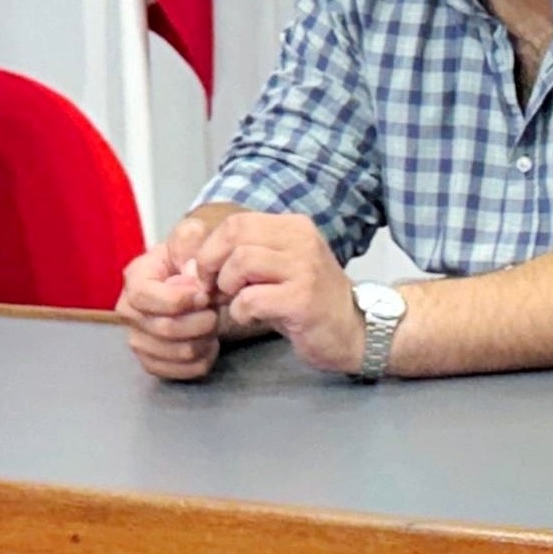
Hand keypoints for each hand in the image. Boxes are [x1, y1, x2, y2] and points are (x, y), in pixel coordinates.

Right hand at [116, 212, 234, 380]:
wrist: (197, 283)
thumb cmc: (190, 260)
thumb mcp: (190, 238)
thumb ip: (189, 240)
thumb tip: (190, 269)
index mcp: (134, 278)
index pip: (144, 296)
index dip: (177, 299)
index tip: (203, 295)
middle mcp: (129, 312)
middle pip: (164, 328)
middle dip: (201, 320)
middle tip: (215, 308)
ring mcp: (139, 340)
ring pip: (178, 352)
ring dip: (206, 338)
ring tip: (213, 322)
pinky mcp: (153, 362)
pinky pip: (184, 372)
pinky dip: (205, 358)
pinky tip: (209, 342)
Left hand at [205, 212, 364, 376]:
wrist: (356, 331)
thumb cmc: (310, 302)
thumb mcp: (282, 267)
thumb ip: (246, 257)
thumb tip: (197, 263)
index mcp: (295, 226)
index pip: (236, 222)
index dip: (211, 248)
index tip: (208, 273)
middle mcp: (301, 240)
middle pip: (235, 235)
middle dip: (212, 264)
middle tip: (215, 288)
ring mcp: (304, 269)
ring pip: (240, 262)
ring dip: (227, 288)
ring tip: (237, 302)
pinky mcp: (302, 300)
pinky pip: (251, 299)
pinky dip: (241, 311)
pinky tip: (252, 318)